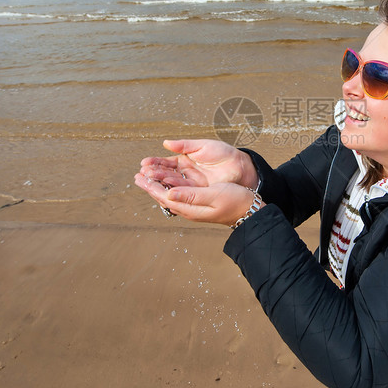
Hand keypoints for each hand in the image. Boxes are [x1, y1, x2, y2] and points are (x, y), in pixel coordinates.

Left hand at [134, 178, 260, 226]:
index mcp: (190, 207)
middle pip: (164, 197)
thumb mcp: (213, 195)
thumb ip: (191, 195)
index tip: (139, 177)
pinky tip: (167, 182)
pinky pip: (179, 194)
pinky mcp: (199, 202)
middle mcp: (189, 208)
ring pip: (171, 195)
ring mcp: (194, 206)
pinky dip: (169, 186)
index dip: (151, 186)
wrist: (250, 210)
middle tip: (137, 176)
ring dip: (158, 186)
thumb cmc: (235, 201)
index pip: (164, 196)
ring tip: (148, 177)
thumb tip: (170, 193)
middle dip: (150, 186)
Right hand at [138, 139, 257, 189]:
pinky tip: (162, 188)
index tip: (144, 163)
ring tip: (147, 180)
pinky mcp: (198, 191)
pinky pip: (182, 191)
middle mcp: (185, 173)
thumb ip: (184, 145)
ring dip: (159, 182)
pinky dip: (172, 189)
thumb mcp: (202, 145)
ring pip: (172, 183)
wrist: (239, 166)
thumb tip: (166, 143)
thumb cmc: (223, 153)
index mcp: (185, 160)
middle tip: (141, 173)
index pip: (166, 162)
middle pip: (166, 174)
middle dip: (153, 174)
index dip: (155, 163)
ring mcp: (191, 183)